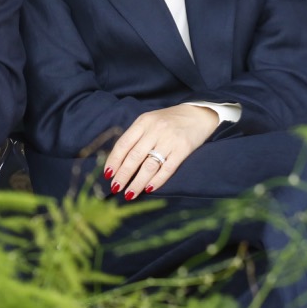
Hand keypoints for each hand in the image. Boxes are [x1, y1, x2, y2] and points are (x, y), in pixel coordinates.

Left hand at [104, 104, 218, 199]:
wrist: (198, 113)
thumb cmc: (169, 120)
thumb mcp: (150, 121)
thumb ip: (136, 136)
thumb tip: (119, 161)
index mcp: (143, 122)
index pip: (123, 144)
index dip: (113, 161)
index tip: (107, 175)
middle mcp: (155, 130)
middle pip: (134, 157)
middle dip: (123, 175)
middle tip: (115, 188)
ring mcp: (169, 140)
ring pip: (149, 166)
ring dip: (137, 182)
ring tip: (129, 194)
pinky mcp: (183, 149)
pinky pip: (167, 169)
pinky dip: (157, 181)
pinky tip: (148, 189)